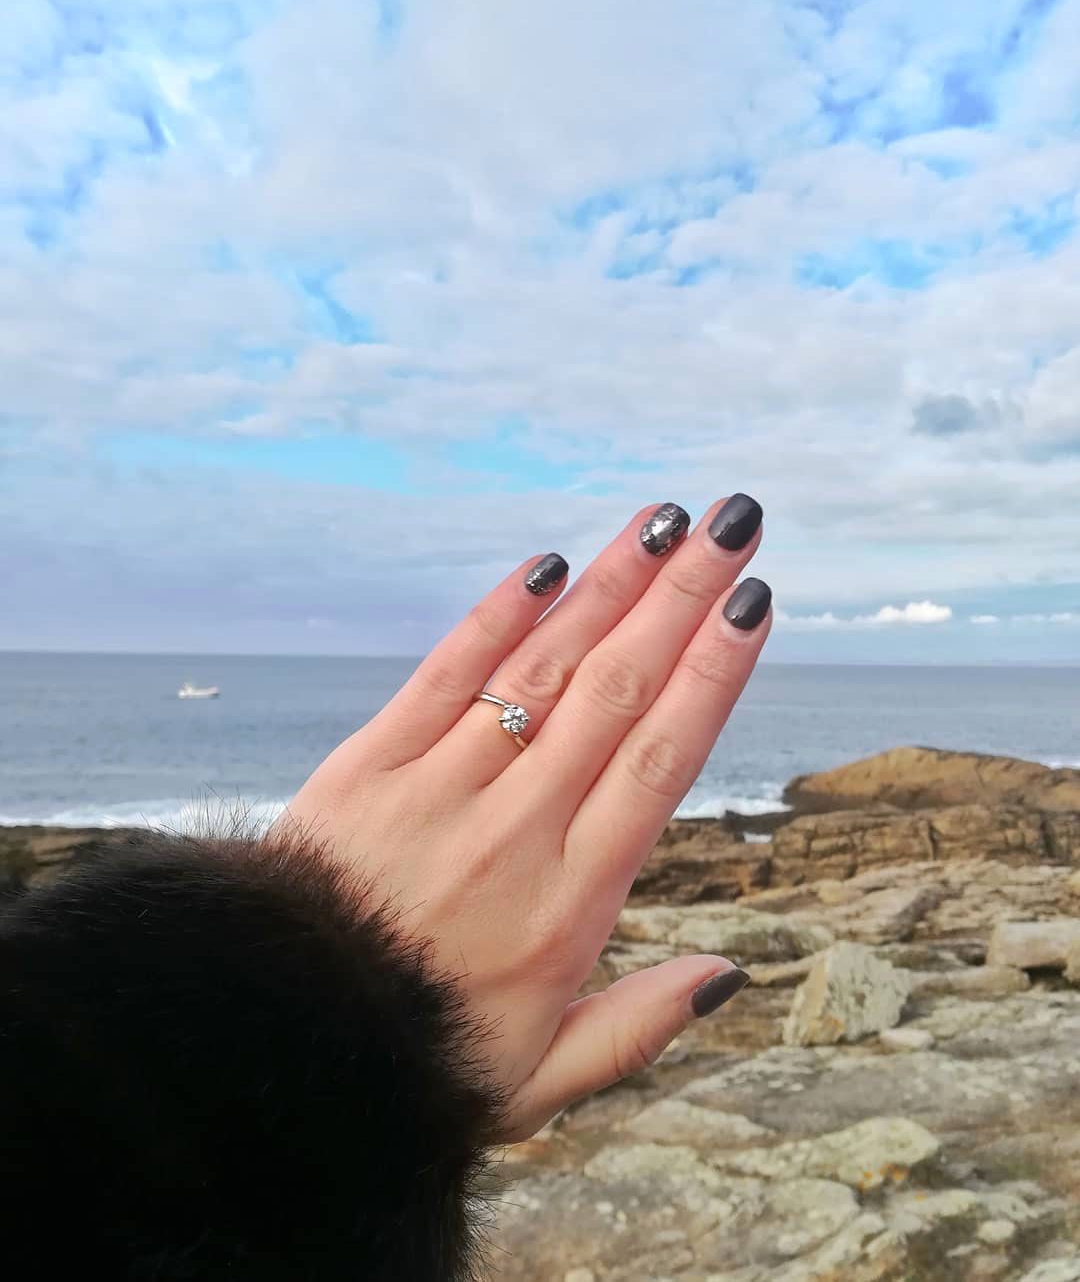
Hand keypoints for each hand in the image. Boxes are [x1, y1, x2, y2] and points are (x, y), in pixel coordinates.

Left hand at [286, 498, 770, 1141]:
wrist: (275, 1046)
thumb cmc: (419, 1058)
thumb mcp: (541, 1079)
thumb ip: (639, 1026)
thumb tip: (731, 972)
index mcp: (571, 905)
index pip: (661, 760)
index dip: (712, 674)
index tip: (753, 604)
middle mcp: (516, 832)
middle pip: (616, 692)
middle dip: (681, 599)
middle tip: (732, 525)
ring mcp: (440, 791)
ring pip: (542, 671)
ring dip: (607, 589)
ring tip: (661, 520)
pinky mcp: (369, 767)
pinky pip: (443, 676)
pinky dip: (495, 617)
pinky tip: (545, 566)